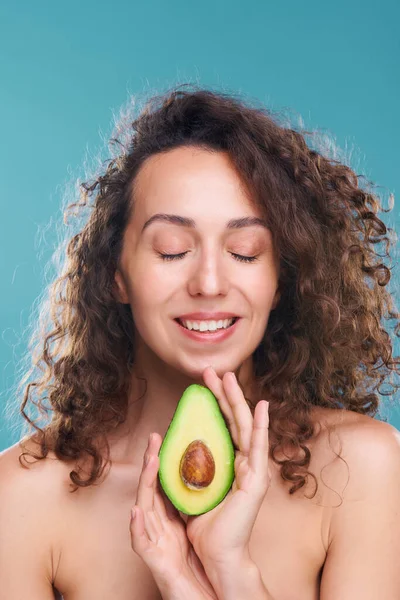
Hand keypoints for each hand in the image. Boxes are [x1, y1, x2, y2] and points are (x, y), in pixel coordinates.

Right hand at [129, 432, 217, 598]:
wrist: (200, 596)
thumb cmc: (194, 563)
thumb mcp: (192, 525)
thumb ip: (191, 502)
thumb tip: (205, 472)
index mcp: (167, 517)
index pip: (162, 484)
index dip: (160, 460)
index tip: (164, 436)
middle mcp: (156, 526)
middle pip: (151, 489)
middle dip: (151, 463)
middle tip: (155, 437)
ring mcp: (153, 542)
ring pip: (143, 509)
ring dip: (145, 484)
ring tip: (150, 461)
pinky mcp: (154, 561)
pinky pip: (141, 543)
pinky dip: (136, 526)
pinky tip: (136, 511)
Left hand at [185, 367, 270, 570]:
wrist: (215, 553)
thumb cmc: (203, 524)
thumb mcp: (191, 487)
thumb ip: (187, 467)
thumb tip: (168, 447)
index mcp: (231, 463)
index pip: (223, 425)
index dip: (216, 402)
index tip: (205, 383)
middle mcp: (244, 463)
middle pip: (234, 420)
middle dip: (224, 394)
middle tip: (213, 371)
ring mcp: (253, 470)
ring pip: (245, 426)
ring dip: (237, 400)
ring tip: (229, 377)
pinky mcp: (257, 480)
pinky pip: (258, 446)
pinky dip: (261, 425)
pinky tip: (262, 406)